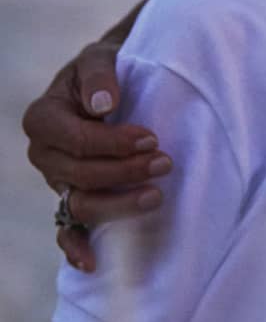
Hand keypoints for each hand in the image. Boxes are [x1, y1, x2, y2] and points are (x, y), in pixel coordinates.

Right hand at [23, 44, 169, 272]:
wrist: (114, 82)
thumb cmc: (106, 69)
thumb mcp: (100, 57)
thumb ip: (100, 74)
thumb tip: (105, 104)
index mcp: (43, 119)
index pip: (76, 142)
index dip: (113, 144)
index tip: (151, 139)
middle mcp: (45, 155)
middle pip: (80, 176)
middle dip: (124, 173)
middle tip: (165, 163)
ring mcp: (58, 182)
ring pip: (80, 205)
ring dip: (118, 205)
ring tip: (157, 196)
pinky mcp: (74, 199)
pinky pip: (67, 230)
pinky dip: (76, 248)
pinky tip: (93, 263)